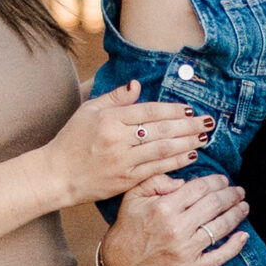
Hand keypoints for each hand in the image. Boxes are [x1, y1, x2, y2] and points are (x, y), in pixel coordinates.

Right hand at [40, 83, 210, 206]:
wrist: (57, 175)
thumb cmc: (72, 140)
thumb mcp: (88, 111)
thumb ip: (114, 98)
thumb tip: (137, 84)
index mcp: (109, 119)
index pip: (148, 112)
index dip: (172, 110)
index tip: (190, 109)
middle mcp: (118, 140)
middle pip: (161, 130)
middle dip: (188, 126)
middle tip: (208, 122)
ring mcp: (123, 162)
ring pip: (162, 150)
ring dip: (187, 143)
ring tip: (204, 137)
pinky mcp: (125, 180)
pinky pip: (156, 170)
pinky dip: (175, 163)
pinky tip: (190, 156)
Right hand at [100, 172, 251, 265]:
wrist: (121, 262)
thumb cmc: (129, 225)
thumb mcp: (134, 194)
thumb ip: (158, 179)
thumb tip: (184, 180)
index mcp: (164, 208)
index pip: (200, 188)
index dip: (216, 181)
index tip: (223, 179)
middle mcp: (176, 228)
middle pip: (214, 205)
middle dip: (231, 195)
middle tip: (239, 190)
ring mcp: (185, 251)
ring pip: (219, 228)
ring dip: (236, 214)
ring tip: (244, 206)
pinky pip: (218, 257)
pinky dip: (234, 247)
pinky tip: (244, 235)